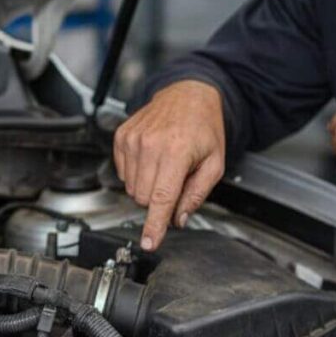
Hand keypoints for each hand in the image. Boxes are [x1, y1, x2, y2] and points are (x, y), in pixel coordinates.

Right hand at [114, 81, 226, 250]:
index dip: (154, 225)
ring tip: (164, 165)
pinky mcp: (121, 137)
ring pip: (132, 188)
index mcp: (176, 151)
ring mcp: (132, 139)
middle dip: (159, 199)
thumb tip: (179, 219)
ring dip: (147, 186)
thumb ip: (197, 194)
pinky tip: (151, 158)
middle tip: (175, 180)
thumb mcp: (214, 163)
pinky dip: (136, 173)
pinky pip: (122, 173)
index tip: (149, 242)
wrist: (187, 94)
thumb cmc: (203, 127)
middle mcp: (150, 145)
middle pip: (144, 198)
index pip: (161, 198)